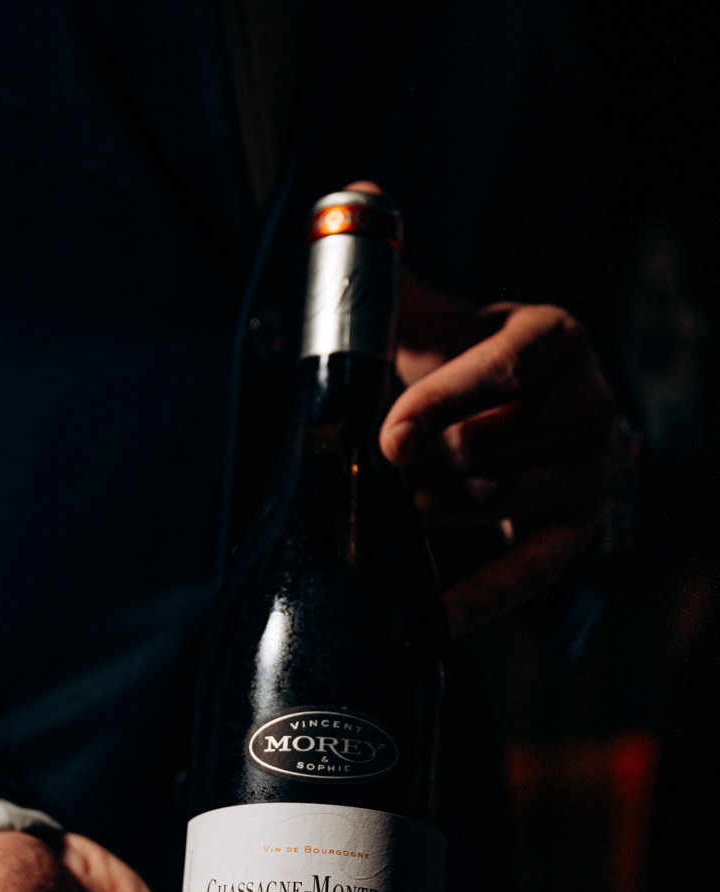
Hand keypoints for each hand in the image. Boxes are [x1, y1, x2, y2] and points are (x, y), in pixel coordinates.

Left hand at [382, 273, 638, 635]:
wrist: (521, 412)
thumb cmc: (468, 362)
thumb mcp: (443, 319)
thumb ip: (397, 282)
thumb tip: (361, 211)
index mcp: (556, 336)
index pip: (504, 371)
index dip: (440, 404)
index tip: (387, 437)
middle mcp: (589, 403)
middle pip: (493, 445)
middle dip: (422, 465)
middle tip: (377, 473)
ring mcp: (588, 472)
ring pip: (497, 501)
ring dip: (431, 510)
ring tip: (393, 507)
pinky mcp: (574, 532)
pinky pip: (527, 574)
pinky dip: (479, 601)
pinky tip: (434, 620)